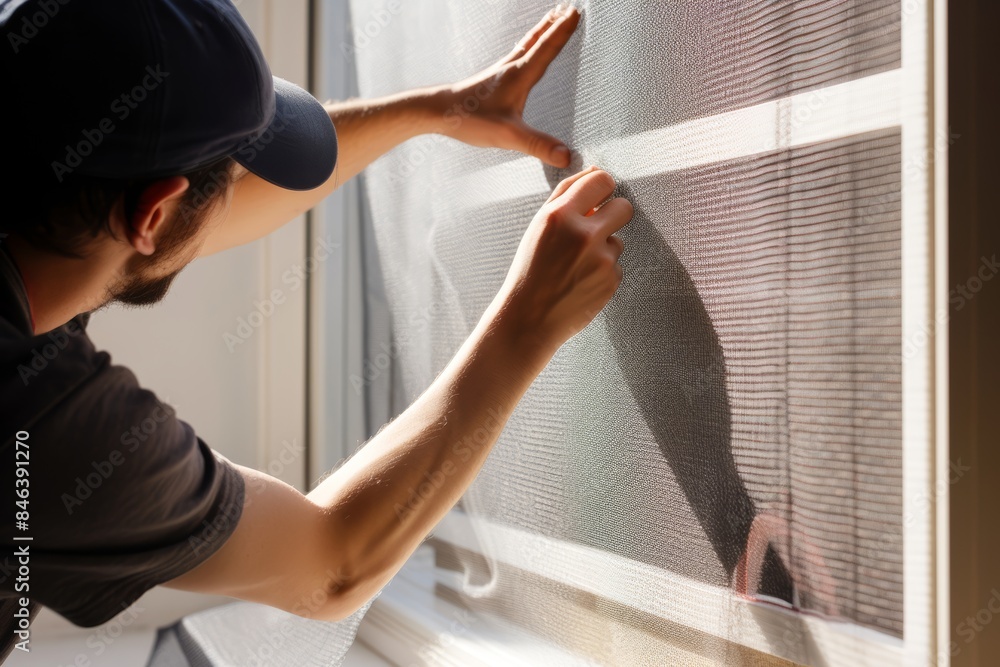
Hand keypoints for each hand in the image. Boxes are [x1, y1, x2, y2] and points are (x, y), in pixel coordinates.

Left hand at [433, 5, 579, 166]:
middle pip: (537, 40)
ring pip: (525, 45)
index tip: (576, 13)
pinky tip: (522, 53)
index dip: (563, 31)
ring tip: (550, 21)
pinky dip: (526, 46)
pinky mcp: (490, 81)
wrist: (437, 112)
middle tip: (567, 8)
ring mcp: (499, 73)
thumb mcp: (507, 135)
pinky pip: (515, 56)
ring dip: (541, 32)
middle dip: (554, 24)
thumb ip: (537, 144)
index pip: (546, 48)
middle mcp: (510, 68)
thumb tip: (565, 155)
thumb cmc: (468, 119)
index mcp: (519, 75)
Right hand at [495, 167, 632, 353]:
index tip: (599, 196)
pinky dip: (603, 272)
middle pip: (624, 207)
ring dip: (603, 248)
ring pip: (618, 240)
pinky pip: (616, 265)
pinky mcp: (611, 280)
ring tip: (576, 266)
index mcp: (560, 215)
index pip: (601, 180)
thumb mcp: (539, 226)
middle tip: (596, 228)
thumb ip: (567, 194)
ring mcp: (601, 259)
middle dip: (614, 214)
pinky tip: (580, 282)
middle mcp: (583, 235)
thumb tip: (596, 170)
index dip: (603, 187)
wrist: (528, 318)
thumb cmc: (530, 269)